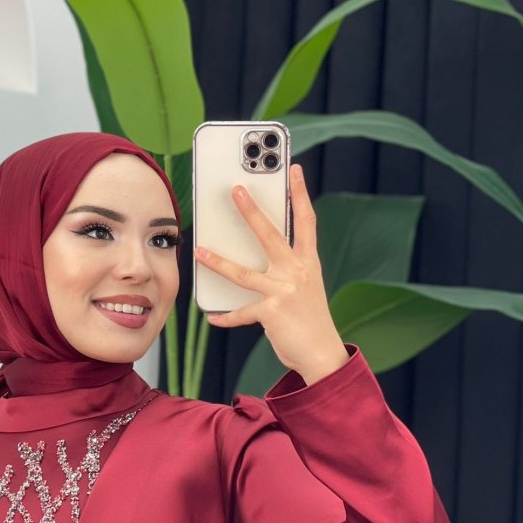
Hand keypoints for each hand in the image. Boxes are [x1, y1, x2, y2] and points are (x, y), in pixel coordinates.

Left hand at [194, 163, 348, 384]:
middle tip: (236, 190)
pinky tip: (211, 316)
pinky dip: (225, 316)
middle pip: (270, 235)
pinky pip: (241, 313)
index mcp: (308, 262)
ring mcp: (284, 292)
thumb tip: (255, 256)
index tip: (294, 169)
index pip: (306, 220)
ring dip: (218, 262)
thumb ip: (286, 269)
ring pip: (244, 273)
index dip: (300, 194)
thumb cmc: (310, 318)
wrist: (323, 353)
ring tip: (200, 251)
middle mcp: (297, 272)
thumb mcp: (304, 286)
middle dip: (251, 211)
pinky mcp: (272, 313)